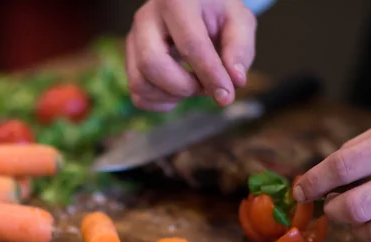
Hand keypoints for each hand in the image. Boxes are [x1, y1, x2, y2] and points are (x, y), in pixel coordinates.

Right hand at [126, 0, 256, 111]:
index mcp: (176, 0)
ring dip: (172, 96)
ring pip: (139, 83)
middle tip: (205, 87)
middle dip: (183, 87)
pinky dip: (161, 102)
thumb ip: (240, 49)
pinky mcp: (130, 59)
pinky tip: (179, 92)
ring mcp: (133, 39)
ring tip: (194, 85)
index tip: (227, 95)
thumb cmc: (217, 12)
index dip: (210, 76)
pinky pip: (138, 95)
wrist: (194, 5)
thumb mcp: (239, 21)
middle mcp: (146, 17)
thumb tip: (236, 81)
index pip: (190, 44)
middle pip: (152, 64)